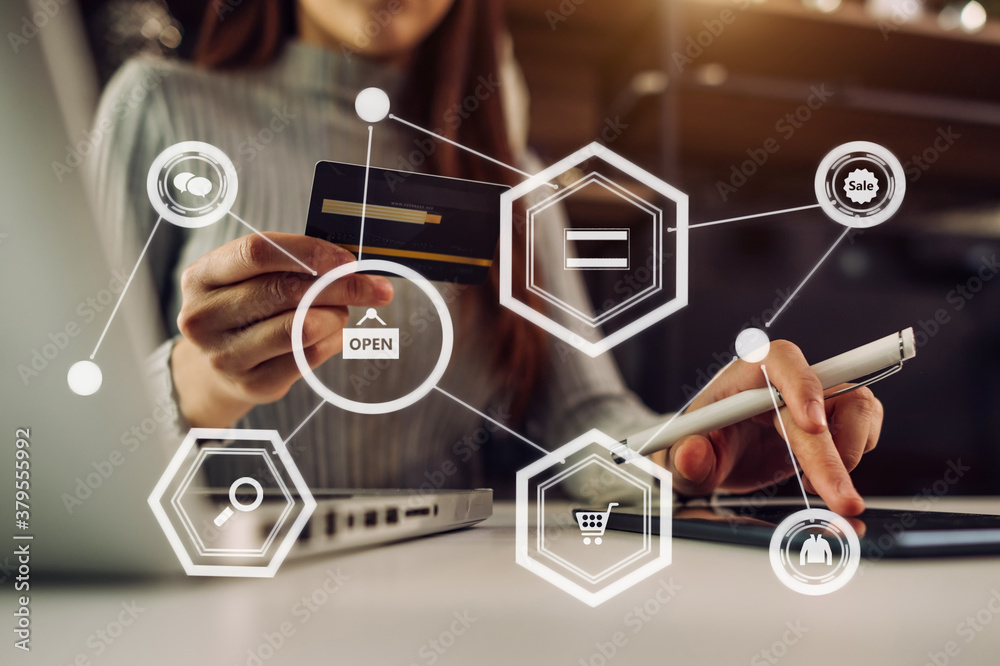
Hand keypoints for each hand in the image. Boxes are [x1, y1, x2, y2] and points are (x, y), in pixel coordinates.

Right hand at [171, 233, 392, 426]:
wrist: (220, 362)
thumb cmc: (246, 307)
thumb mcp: (251, 276)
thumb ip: (289, 263)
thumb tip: (350, 264)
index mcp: (201, 276)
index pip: (258, 252)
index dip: (309, 252)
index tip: (348, 260)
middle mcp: (204, 316)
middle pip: (285, 290)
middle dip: (341, 286)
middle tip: (376, 288)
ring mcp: (225, 354)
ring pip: (301, 327)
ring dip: (336, 315)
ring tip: (342, 311)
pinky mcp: (251, 383)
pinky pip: (309, 356)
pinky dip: (333, 341)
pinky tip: (334, 334)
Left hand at [653, 340, 882, 515]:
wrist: (718, 456)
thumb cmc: (701, 444)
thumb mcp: (679, 457)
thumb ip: (683, 458)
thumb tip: (692, 454)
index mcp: (747, 374)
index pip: (781, 360)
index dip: (801, 386)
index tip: (811, 425)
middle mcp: (786, 379)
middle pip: (826, 398)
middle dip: (833, 454)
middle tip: (840, 500)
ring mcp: (816, 397)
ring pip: (858, 408)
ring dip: (848, 453)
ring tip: (820, 486)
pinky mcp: (835, 419)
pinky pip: (865, 428)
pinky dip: (854, 457)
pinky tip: (823, 478)